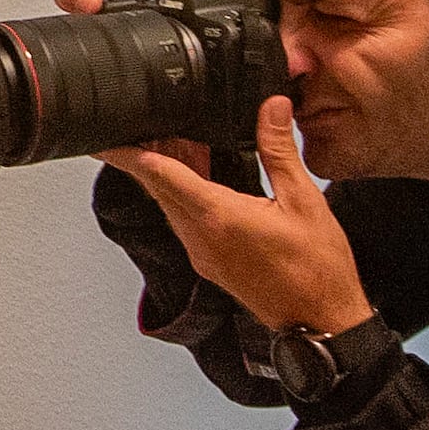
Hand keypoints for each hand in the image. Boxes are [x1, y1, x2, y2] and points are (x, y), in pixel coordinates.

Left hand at [101, 97, 372, 339]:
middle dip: (150, 155)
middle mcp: (200, 238)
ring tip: (181, 143)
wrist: (322, 320)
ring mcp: (203, 254)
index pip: (160, 176)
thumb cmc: (318, 270)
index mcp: (218, 217)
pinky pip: (185, 223)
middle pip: (159, 188)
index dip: (130, 154)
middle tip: (151, 126)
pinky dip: (185, 196)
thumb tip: (270, 108)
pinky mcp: (210, 264)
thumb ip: (280, 150)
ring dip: (169, 176)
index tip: (106, 139)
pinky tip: (203, 179)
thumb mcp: (304, 200)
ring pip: (170, 206)